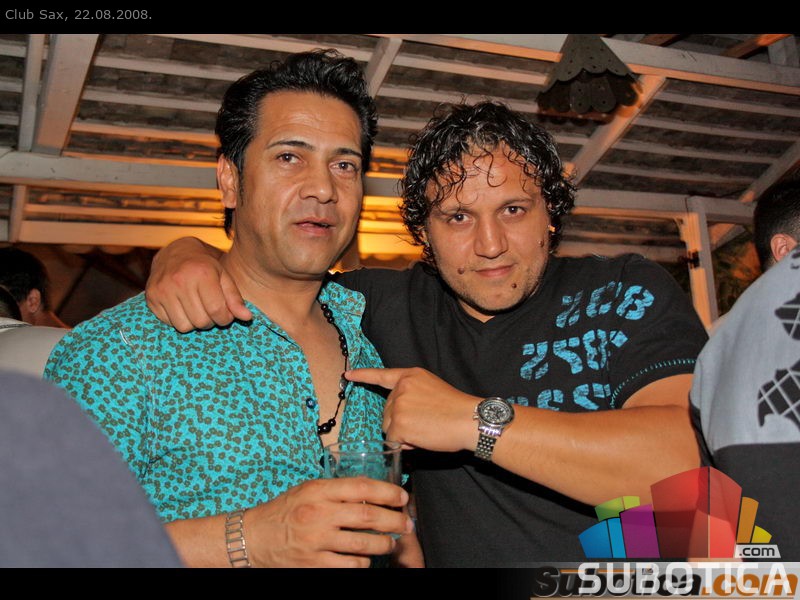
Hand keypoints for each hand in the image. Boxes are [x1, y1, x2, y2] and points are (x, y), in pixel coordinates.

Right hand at [145, 237, 250, 331]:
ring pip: (184, 326)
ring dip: (194, 323)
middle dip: (211, 321)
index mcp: (202, 274)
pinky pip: (169, 323)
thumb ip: (235, 299)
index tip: (226, 314)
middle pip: (201, 321)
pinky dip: (179, 319)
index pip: (217, 311)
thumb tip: (247, 318)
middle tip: (211, 310)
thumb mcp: (224, 277)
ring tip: (197, 309)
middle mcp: (180, 281)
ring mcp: (163, 289)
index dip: (225, 318)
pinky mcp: (151, 297)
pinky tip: (182, 306)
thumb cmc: (205, 267)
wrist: (176, 252)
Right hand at [246, 477, 412, 567]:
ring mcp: (316, 542)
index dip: (387, 492)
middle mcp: (318, 515)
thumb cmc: (284, 511)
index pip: (362, 487)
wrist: (253, 538)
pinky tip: (366, 559)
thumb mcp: (307, 490)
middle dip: (395, 521)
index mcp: (318, 491)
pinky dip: (364, 563)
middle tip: (406, 523)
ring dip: (385, 544)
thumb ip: (336, 490)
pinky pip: (351, 566)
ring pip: (364, 545)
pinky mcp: (314, 565)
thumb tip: (372, 492)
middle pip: (369, 517)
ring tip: (391, 543)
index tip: (401, 497)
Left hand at [345, 367, 478, 452]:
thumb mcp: (432, 389)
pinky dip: (405, 445)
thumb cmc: (457, 409)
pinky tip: (422, 439)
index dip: (363, 376)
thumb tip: (399, 416)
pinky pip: (393, 441)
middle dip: (400, 422)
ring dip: (403, 434)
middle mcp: (401, 388)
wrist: (470, 419)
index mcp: (411, 376)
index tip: (348, 375)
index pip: (382, 375)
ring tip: (426, 430)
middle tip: (426, 424)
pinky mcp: (399, 424)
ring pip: (388, 427)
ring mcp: (398, 405)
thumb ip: (413, 395)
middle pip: (387, 411)